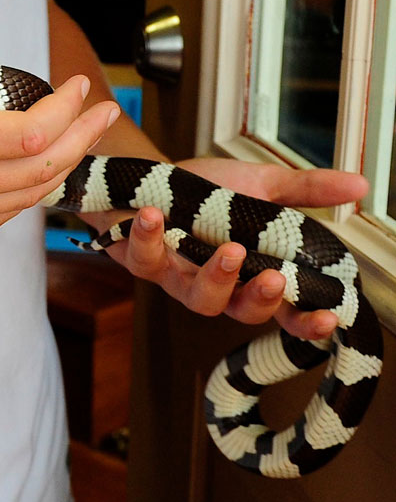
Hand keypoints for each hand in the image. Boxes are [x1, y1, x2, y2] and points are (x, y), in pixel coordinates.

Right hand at [0, 9, 119, 233]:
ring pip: (32, 192)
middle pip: (44, 165)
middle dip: (83, 135)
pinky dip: (37, 187)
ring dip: (68, 162)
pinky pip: (9, 211)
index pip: (31, 131)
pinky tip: (47, 166)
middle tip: (103, 109)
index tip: (78, 84)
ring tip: (87, 134)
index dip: (66, 108)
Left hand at [89, 158, 368, 339]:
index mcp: (249, 273)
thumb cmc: (205, 193)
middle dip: (259, 299)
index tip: (328, 317)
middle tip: (275, 277)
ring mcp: (177, 278)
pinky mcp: (142, 263)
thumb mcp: (259, 186)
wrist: (150, 180)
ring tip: (229, 249)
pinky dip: (148, 237)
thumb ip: (304, 191)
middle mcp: (215, 285)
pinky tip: (153, 215)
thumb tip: (359, 186)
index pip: (283, 309)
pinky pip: (143, 259)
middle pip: (239, 311)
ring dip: (214, 276)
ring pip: (196, 297)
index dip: (304, 320)